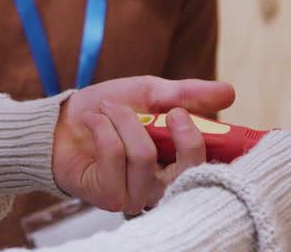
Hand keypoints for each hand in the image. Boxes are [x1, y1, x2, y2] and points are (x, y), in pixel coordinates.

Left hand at [51, 75, 235, 215]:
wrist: (61, 121)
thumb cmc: (108, 110)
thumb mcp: (151, 93)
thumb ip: (188, 95)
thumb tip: (229, 92)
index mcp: (181, 163)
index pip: (216, 167)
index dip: (224, 149)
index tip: (209, 118)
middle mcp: (164, 187)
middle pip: (192, 170)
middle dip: (183, 135)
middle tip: (172, 110)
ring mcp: (138, 196)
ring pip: (144, 155)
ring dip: (124, 120)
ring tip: (110, 108)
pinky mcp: (110, 197)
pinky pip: (115, 155)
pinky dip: (103, 127)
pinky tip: (94, 121)